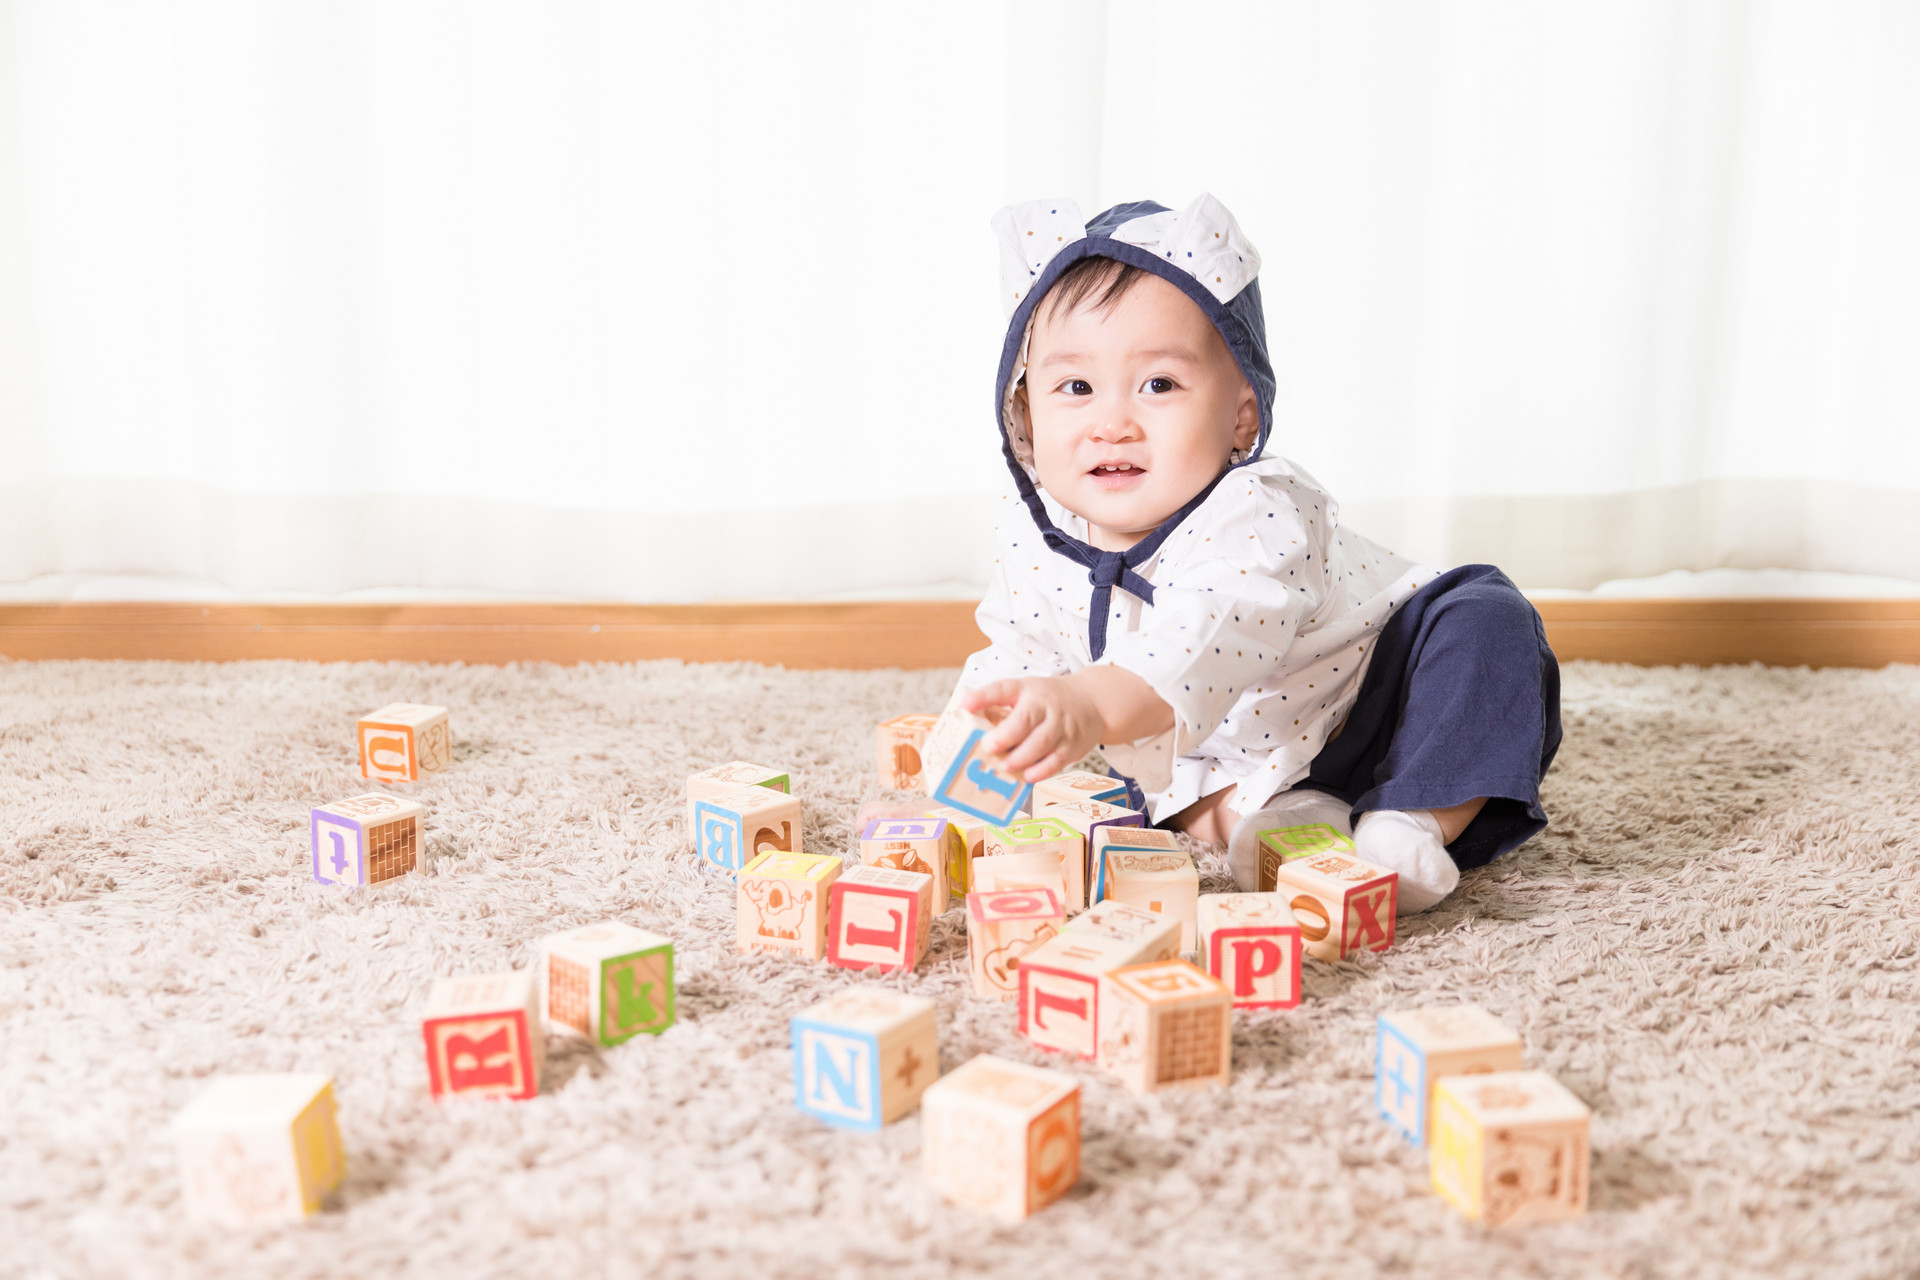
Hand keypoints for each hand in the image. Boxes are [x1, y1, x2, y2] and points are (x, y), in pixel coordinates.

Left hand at [961, 677, 1105, 782]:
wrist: (1092, 701)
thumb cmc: (1048, 701)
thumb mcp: (1026, 693)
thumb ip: (1001, 705)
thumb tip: (963, 723)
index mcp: (1027, 690)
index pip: (1003, 689)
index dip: (983, 697)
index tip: (966, 706)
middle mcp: (1045, 705)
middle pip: (1026, 719)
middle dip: (1006, 735)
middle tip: (989, 747)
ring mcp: (1061, 724)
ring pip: (1042, 741)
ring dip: (1021, 757)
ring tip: (1006, 766)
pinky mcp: (1073, 744)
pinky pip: (1057, 759)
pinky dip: (1042, 770)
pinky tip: (1028, 777)